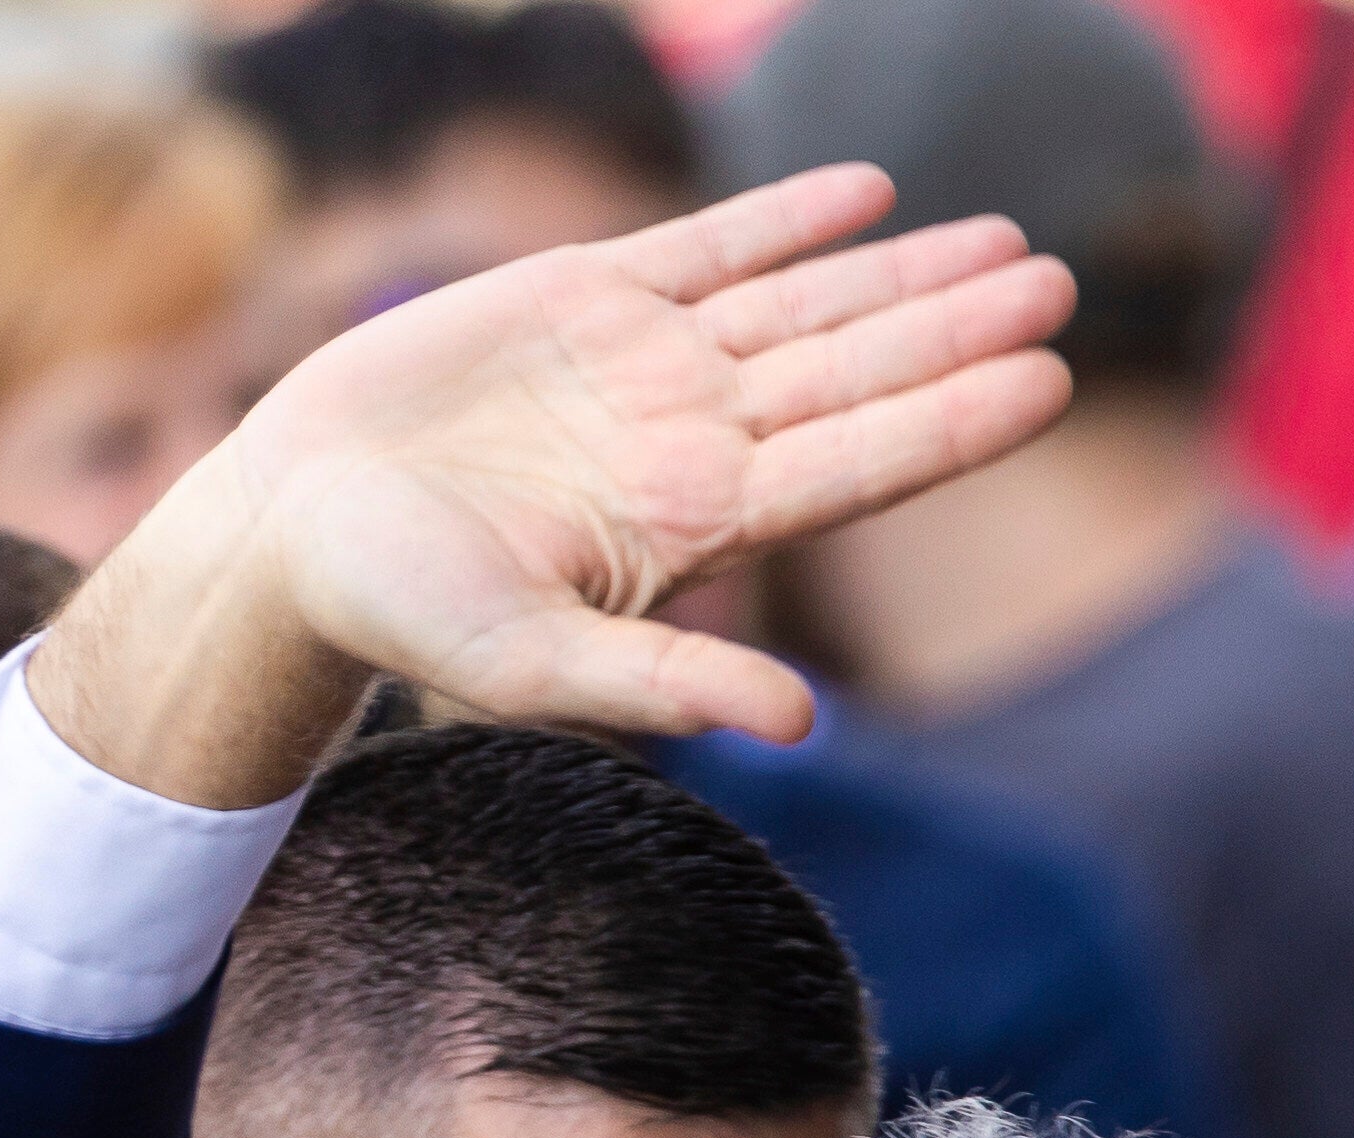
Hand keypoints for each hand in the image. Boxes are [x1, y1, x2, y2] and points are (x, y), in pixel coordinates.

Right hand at [33, 172, 1072, 808]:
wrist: (291, 531)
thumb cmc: (398, 614)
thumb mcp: (532, 664)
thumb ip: (666, 681)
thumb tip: (806, 726)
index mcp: (698, 525)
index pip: (858, 465)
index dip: (953, 419)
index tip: (1049, 379)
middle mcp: (693, 443)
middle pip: (856, 375)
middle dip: (959, 328)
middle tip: (1062, 282)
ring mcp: (645, 369)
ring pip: (805, 307)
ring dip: (905, 273)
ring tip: (1009, 237)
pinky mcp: (582, 301)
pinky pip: (709, 249)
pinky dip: (787, 220)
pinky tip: (867, 194)